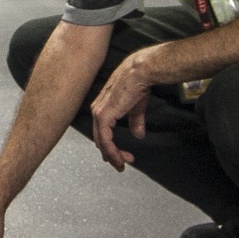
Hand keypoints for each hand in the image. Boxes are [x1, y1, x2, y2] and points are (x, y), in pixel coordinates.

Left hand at [88, 47, 154, 170]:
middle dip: (111, 154)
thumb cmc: (138, 83)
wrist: (141, 73)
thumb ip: (135, 121)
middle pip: (100, 139)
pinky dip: (112, 152)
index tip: (120, 156)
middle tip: (122, 164)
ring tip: (122, 164)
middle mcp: (98, 110)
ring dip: (113, 156)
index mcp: (103, 106)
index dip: (110, 146)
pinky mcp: (104, 116)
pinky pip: (105, 140)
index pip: (102, 131)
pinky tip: (120, 158)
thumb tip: (138, 134)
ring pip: (101, 142)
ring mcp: (99, 113)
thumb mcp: (136, 106)